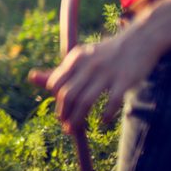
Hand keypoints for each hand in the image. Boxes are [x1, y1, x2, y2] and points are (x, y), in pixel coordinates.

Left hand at [28, 29, 159, 132]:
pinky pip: (112, 102)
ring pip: (85, 101)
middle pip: (68, 94)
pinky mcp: (125, 80)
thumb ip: (60, 71)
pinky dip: (105, 115)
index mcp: (76, 58)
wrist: (139, 41)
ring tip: (74, 129)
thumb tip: (31, 78)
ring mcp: (107, 73)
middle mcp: (88, 64)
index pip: (56, 84)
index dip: (56, 101)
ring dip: (77, 119)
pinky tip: (102, 122)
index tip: (60, 113)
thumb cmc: (106, 53)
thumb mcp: (81, 58)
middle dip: (64, 113)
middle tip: (65, 126)